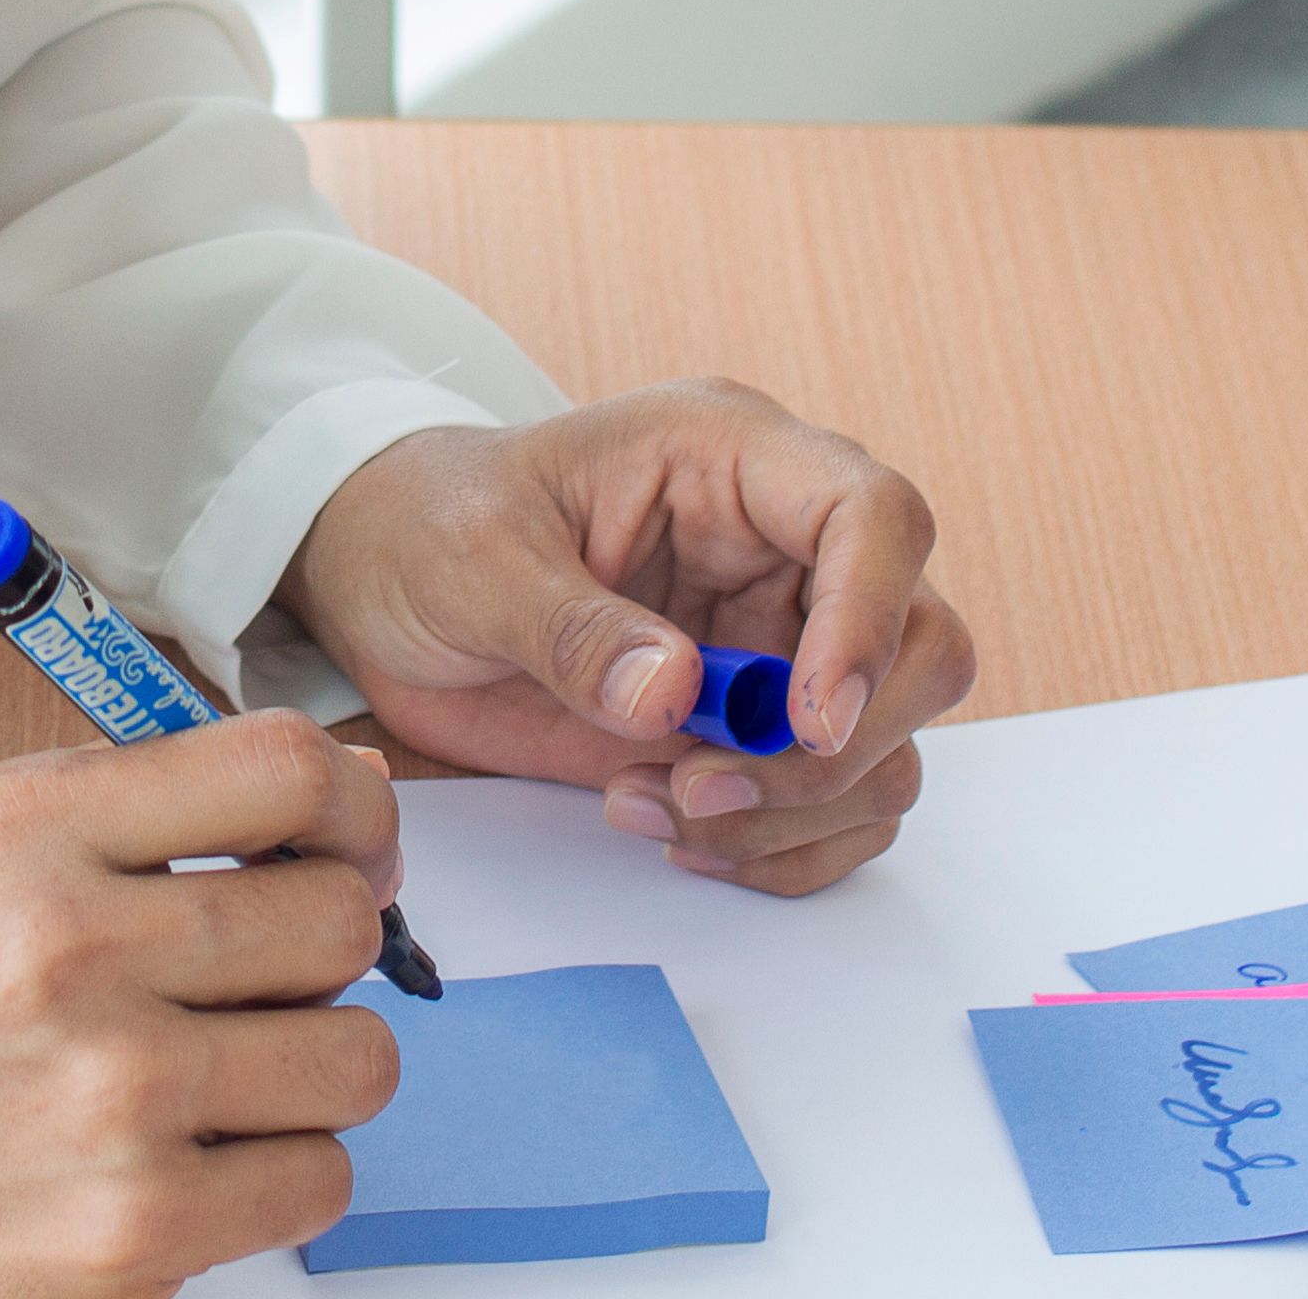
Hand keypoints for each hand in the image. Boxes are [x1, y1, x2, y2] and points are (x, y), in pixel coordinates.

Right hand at [0, 711, 403, 1298]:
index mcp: (31, 828)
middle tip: (266, 982)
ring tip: (222, 1079)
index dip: (359, 808)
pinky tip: (194, 1159)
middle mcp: (69, 945)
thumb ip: (167, 803)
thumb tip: (361, 786)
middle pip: (342, 916)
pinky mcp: (140, 1224)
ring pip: (359, 1056)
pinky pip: (323, 1177)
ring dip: (310, 1073)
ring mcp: (111, 1092)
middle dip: (325, 955)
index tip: (354, 846)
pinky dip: (277, 1177)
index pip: (286, 768)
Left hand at [278, 383, 969, 894]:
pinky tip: (674, 832)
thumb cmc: (431, 526)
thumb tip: (673, 698)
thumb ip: (571, 625)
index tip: (807, 719)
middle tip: (704, 787)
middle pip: (922, 647)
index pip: (875, 515)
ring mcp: (780, 644)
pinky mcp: (757, 730)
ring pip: (887, 748)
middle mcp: (782, 550)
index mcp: (731, 457)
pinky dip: (779, 850)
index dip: (870, 618)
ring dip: (792, 813)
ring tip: (651, 806)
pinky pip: (837, 808)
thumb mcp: (476, 558)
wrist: (385, 580)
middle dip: (835, 748)